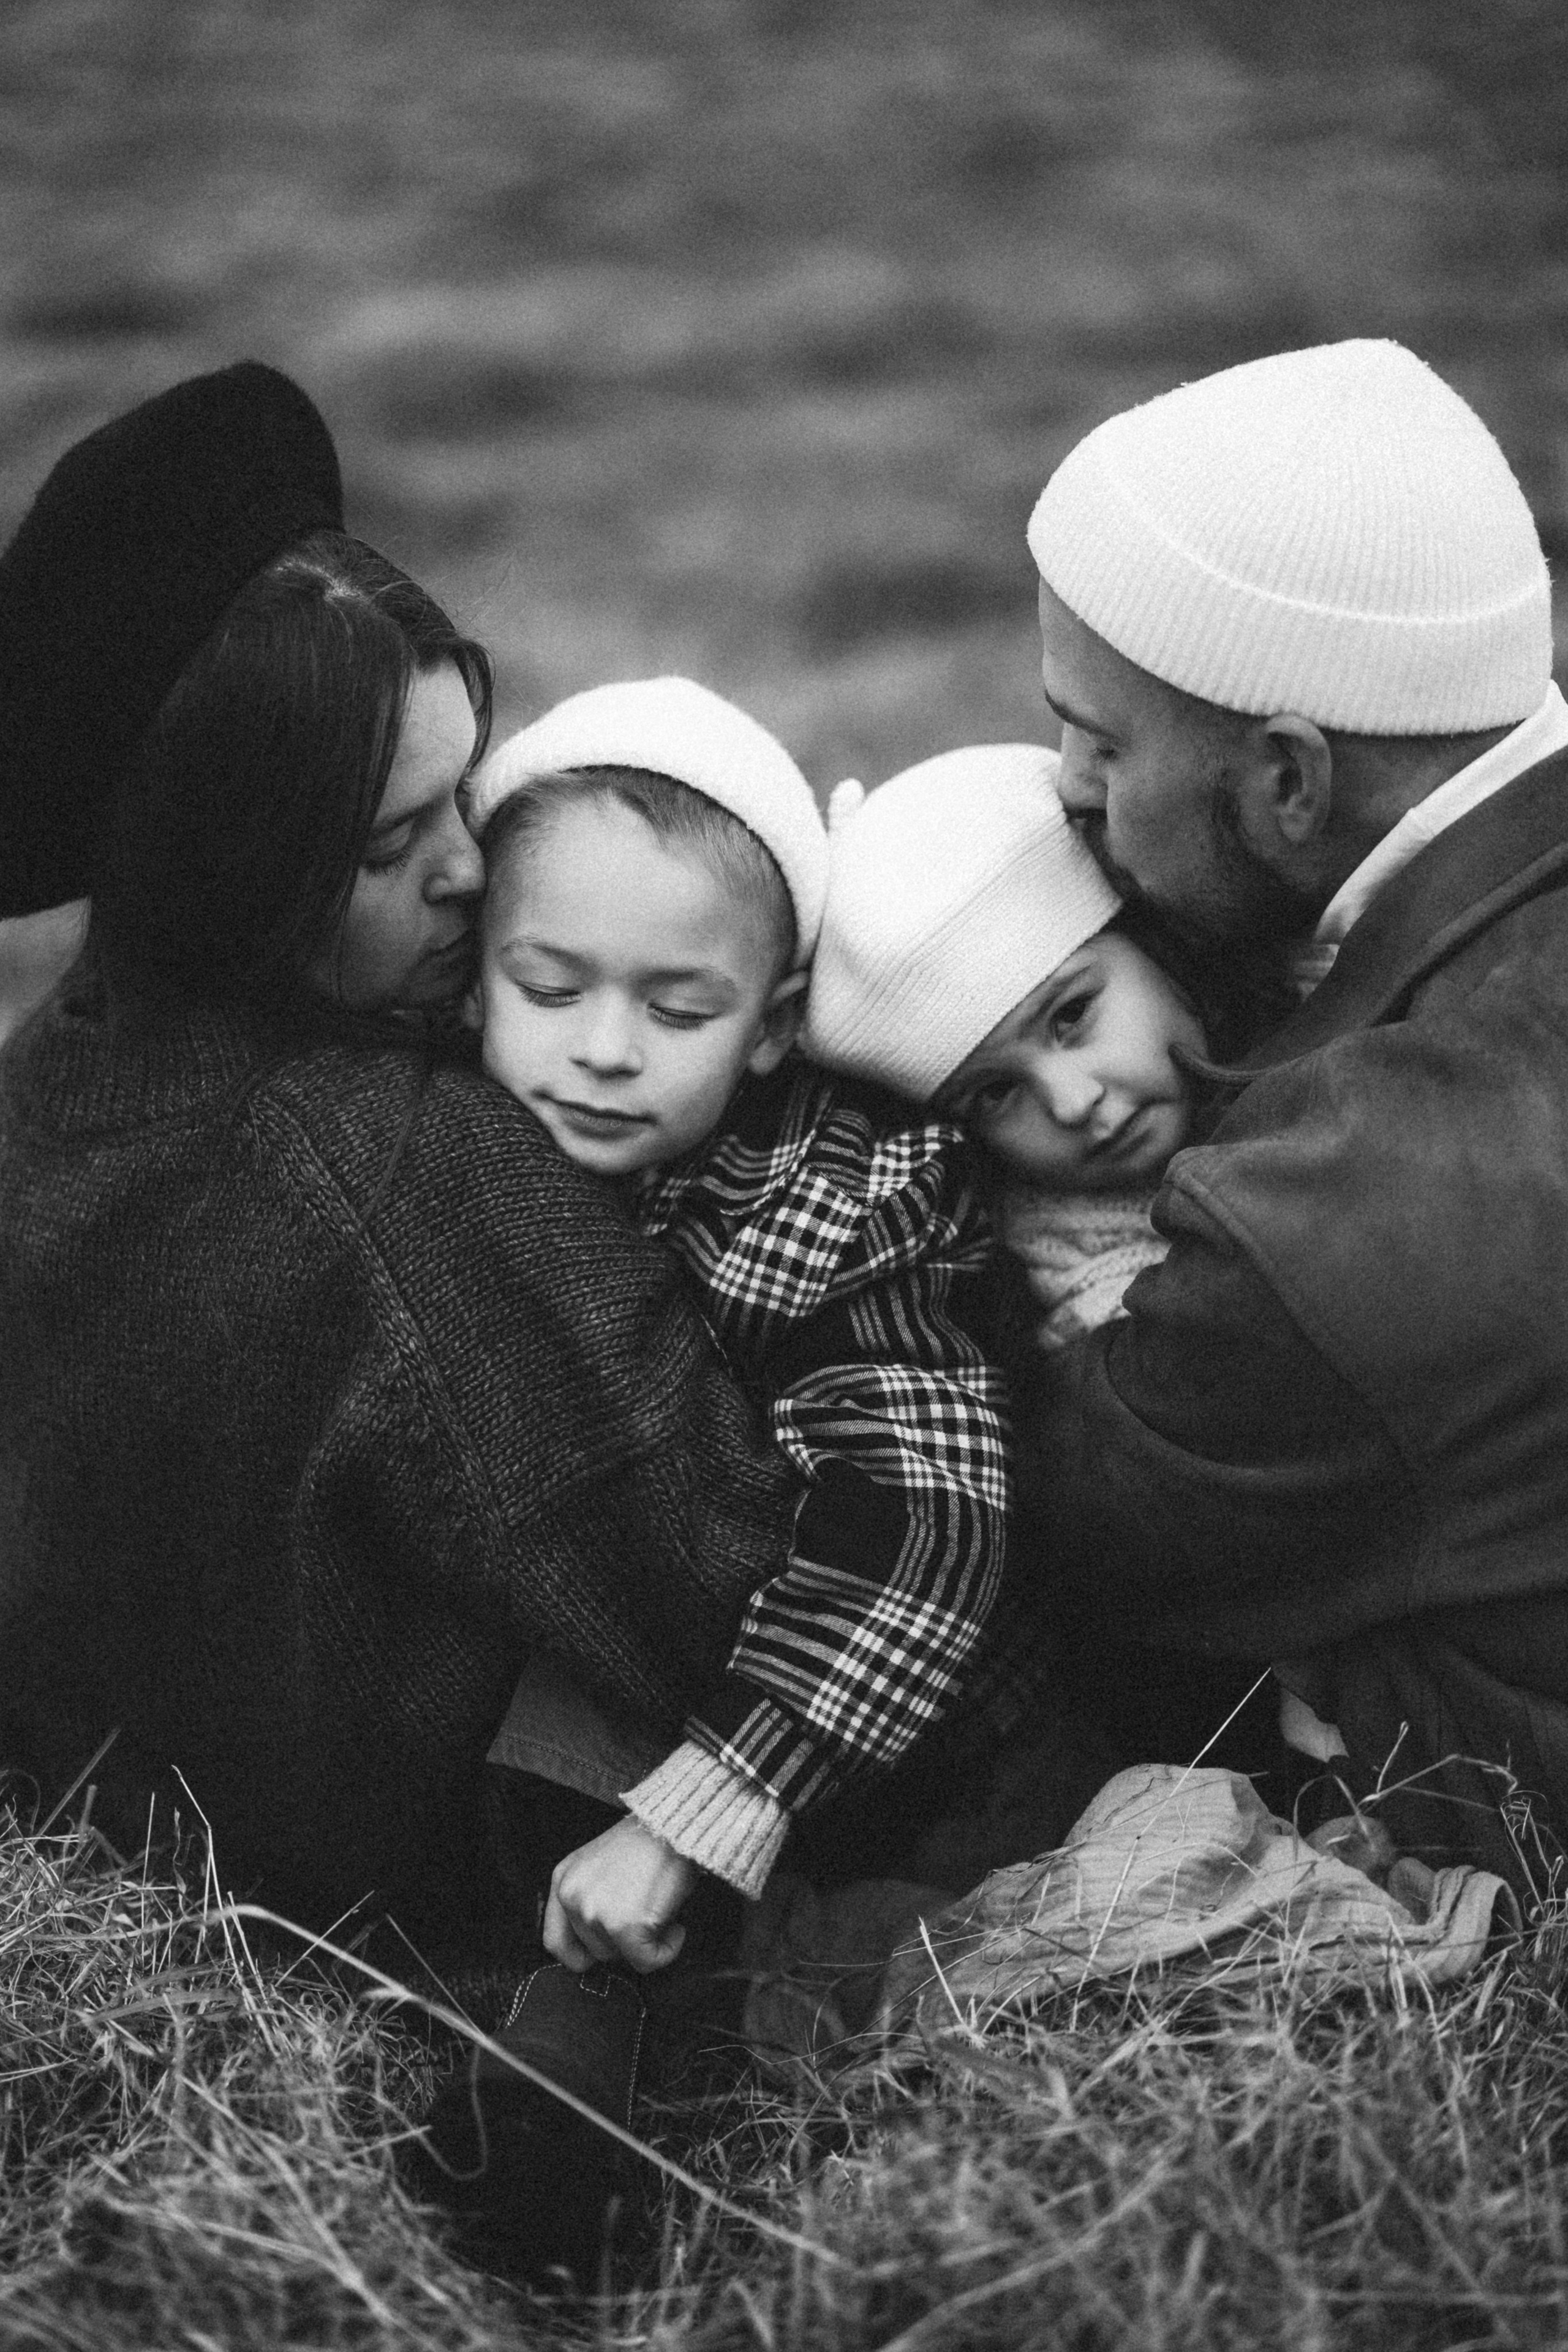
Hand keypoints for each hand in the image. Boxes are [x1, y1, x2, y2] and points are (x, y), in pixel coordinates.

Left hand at [543, 1816, 696, 1974]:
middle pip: (595, 1952)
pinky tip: (675, 1925)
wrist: (673, 1826)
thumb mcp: (597, 1864)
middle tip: (645, 1915)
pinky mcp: (625, 1927)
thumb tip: (599, 1944)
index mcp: (562, 1880)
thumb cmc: (646, 1842)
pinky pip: (647, 1962)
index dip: (579, 1957)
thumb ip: (588, 1899)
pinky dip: (667, 1950)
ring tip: (660, 1912)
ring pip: (621, 1957)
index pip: (555, 1941)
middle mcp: (572, 1898)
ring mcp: (596, 1913)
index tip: (603, 1956)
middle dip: (624, 1942)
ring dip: (645, 1943)